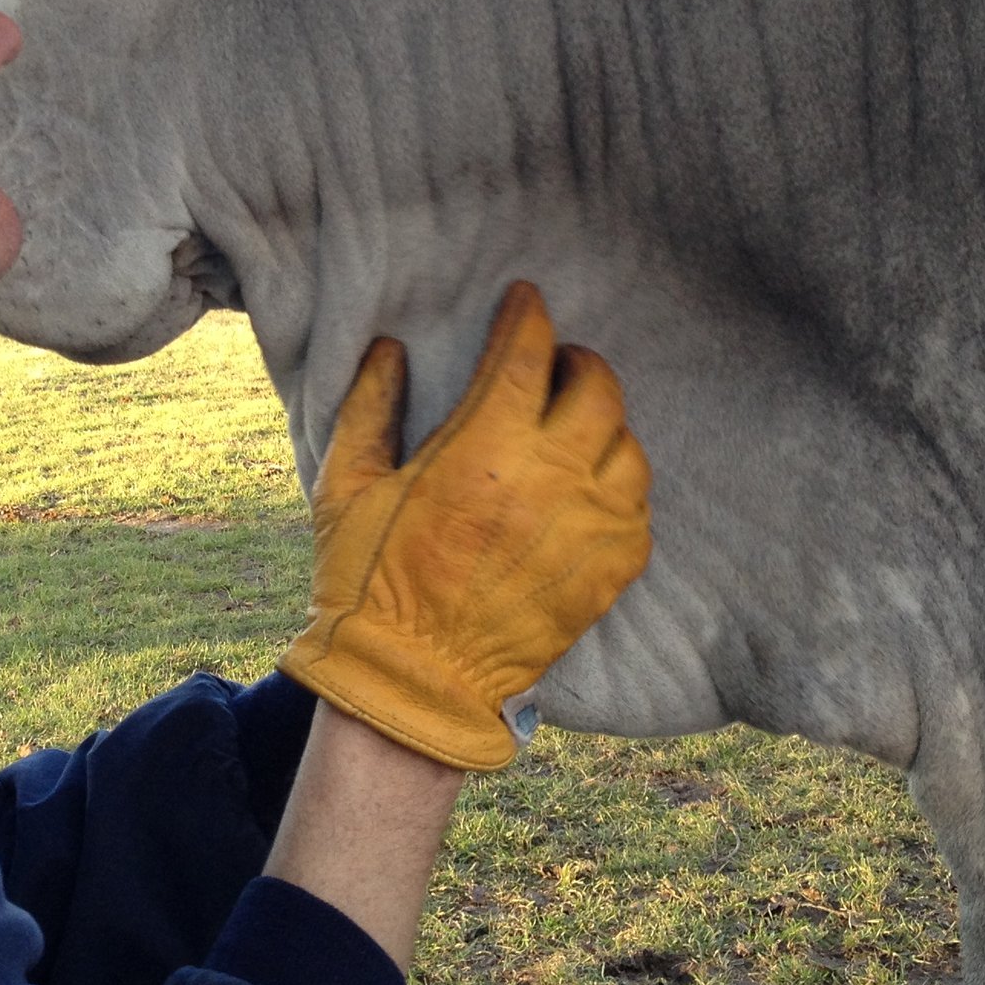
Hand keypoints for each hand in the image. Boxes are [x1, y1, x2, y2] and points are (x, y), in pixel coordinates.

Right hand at [279, 282, 653, 769]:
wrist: (414, 684)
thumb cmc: (368, 584)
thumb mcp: (345, 487)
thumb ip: (369, 408)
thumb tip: (392, 350)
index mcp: (483, 451)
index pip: (527, 351)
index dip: (527, 315)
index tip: (524, 300)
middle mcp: (550, 481)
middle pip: (597, 388)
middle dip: (576, 363)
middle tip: (553, 367)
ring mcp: (589, 530)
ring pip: (628, 446)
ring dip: (603, 426)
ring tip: (573, 429)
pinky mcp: (609, 574)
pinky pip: (639, 508)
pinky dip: (619, 487)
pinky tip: (588, 489)